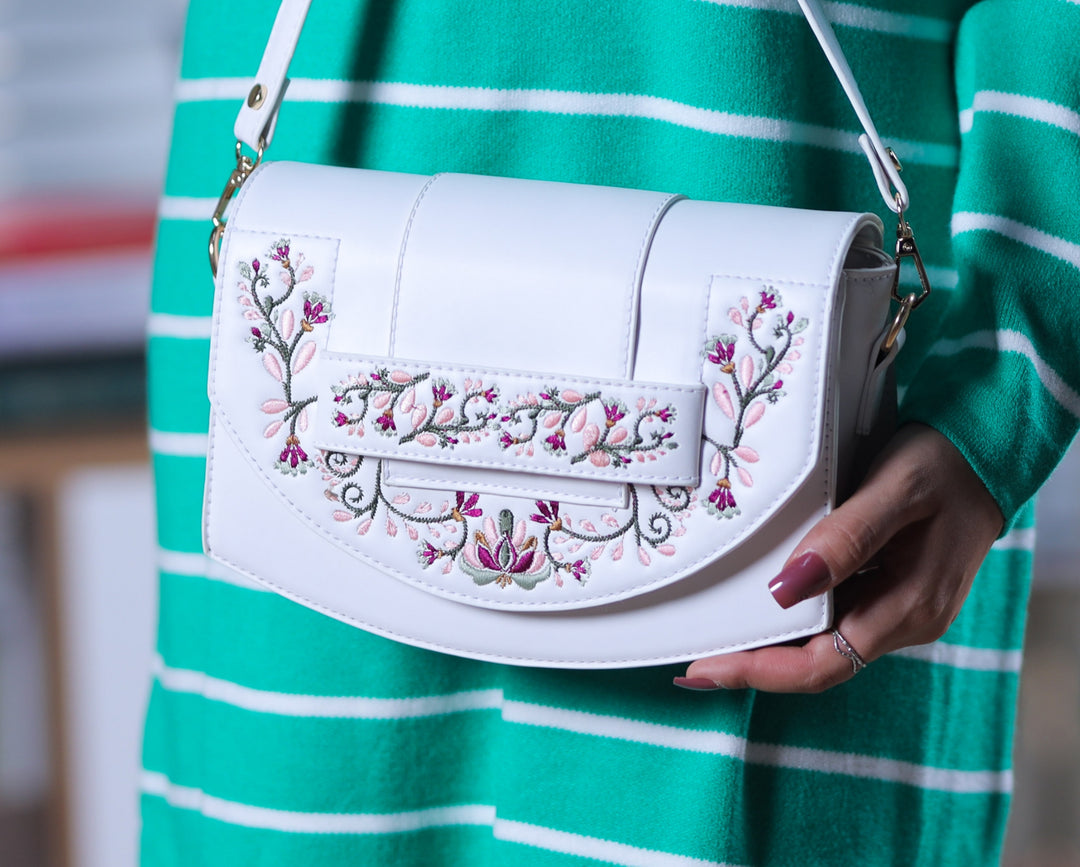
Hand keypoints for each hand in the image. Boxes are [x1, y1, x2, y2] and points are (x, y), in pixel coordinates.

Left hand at [677, 424, 1003, 692]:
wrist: (986, 450)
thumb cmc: (945, 465)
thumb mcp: (893, 492)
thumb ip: (843, 540)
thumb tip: (784, 591)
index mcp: (910, 608)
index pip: (824, 665)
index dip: (761, 672)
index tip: (706, 669)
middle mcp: (904, 619)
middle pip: (818, 661)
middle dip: (756, 663)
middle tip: (696, 660)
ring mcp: (898, 607)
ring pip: (825, 640)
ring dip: (772, 643)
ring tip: (716, 637)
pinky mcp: (890, 588)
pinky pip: (835, 614)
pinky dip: (795, 615)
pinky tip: (761, 604)